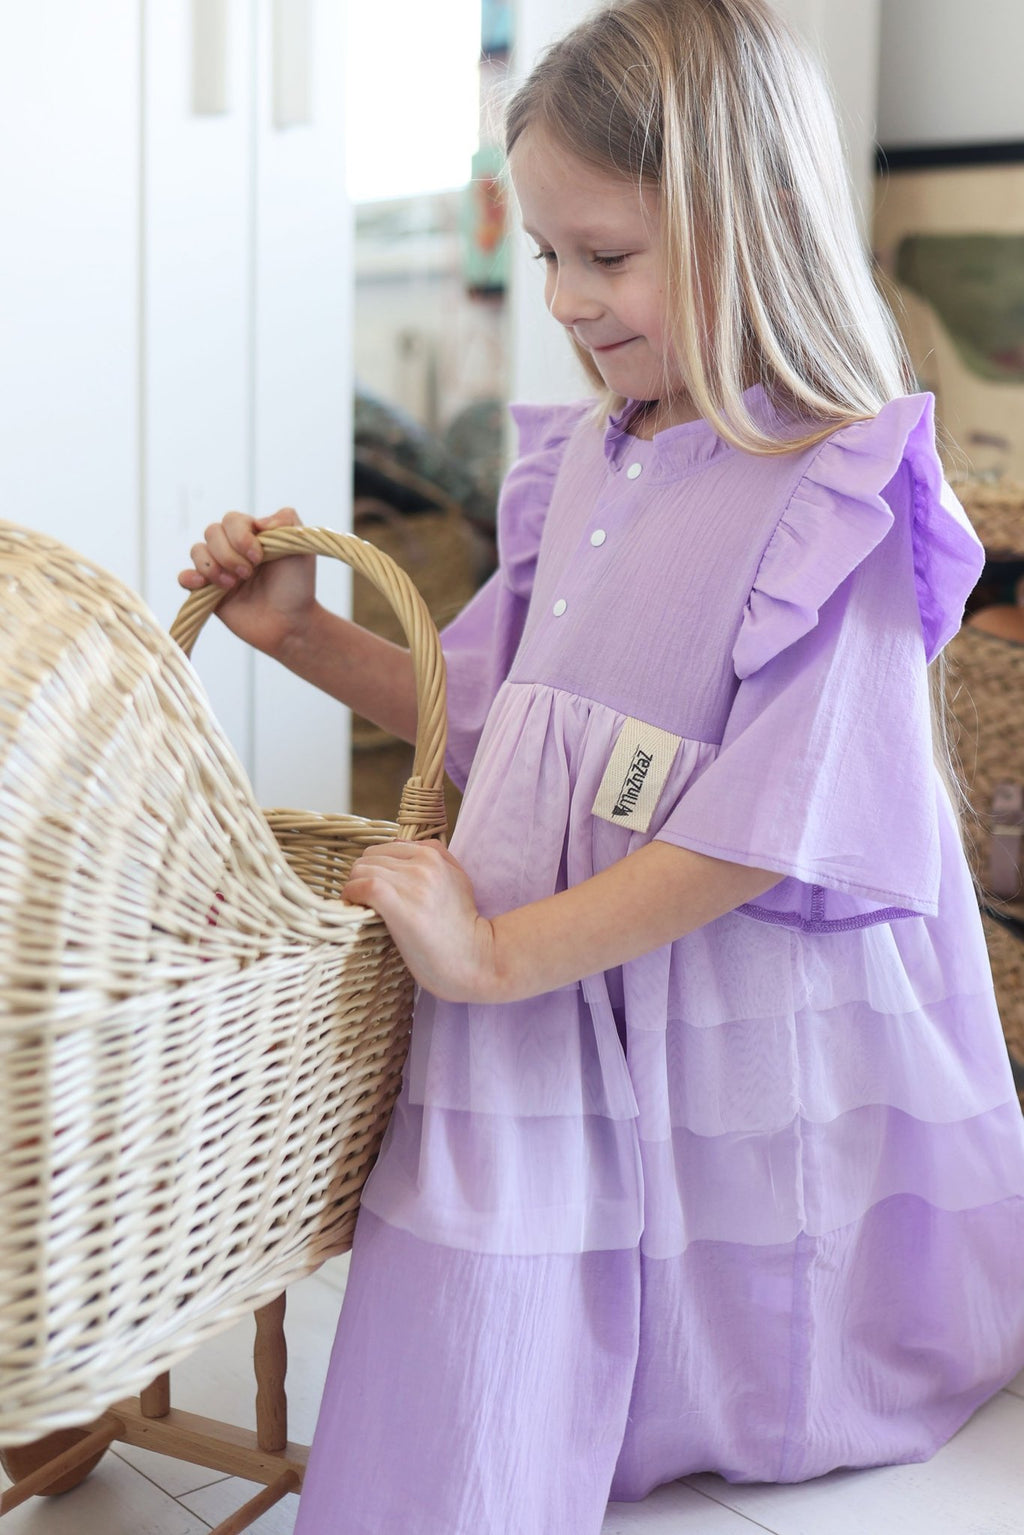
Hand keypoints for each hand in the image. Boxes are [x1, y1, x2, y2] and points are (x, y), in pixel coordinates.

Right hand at [178, 506, 316, 657]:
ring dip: (213, 566)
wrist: (290, 624)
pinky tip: (202, 585)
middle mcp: (233, 549)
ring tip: (233, 585)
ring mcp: (220, 569)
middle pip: (212, 532)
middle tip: (248, 574)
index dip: (240, 536)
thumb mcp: (302, 547)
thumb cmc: (297, 586)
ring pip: (197, 551)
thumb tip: (258, 520)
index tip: (259, 557)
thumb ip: (288, 519)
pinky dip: (189, 577)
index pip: (232, 520)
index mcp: (252, 535)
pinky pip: (185, 577)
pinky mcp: (207, 592)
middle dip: (228, 554)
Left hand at [342, 841, 499, 1003]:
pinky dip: (352, 895)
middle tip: (366, 900)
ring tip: (363, 907)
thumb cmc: (463, 926)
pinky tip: (358, 908)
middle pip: (369, 857)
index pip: (386, 847)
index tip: (376, 888)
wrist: (475, 958)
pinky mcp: (399, 906)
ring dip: (355, 888)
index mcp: (434, 855)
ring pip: (361, 870)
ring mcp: (412, 884)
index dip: (376, 867)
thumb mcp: (458, 879)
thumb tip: (401, 847)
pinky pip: (362, 886)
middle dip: (363, 877)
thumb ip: (436, 858)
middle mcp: (423, 864)